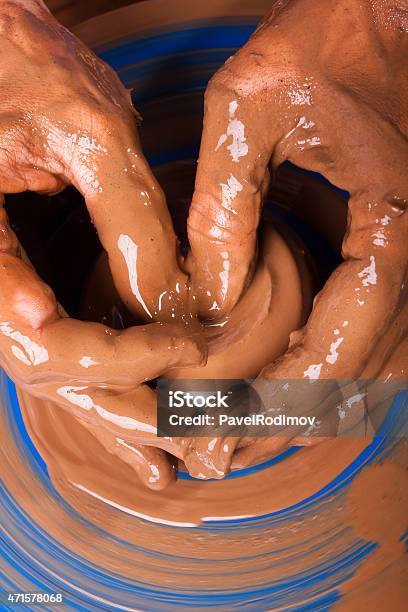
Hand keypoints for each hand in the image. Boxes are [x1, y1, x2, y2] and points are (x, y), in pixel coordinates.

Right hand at [0, 0, 208, 488]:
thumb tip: (178, 301)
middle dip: (128, 403)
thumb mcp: (88, 131)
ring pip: (58, 370)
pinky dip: (109, 380)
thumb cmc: (22, 63)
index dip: (123, 356)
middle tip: (200, 421)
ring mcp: (4, 286)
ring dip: (121, 408)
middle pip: (51, 373)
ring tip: (180, 440)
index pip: (46, 339)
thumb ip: (131, 221)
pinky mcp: (27, 279)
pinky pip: (64, 340)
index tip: (192, 348)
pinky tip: (149, 409)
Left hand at [188, 0, 407, 465]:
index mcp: (396, 229)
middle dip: (288, 419)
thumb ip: (223, 206)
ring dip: (305, 404)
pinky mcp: (394, 250)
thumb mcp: (250, 108)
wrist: (383, 11)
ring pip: (373, 367)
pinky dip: (324, 367)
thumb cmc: (326, 42)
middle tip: (221, 448)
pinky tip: (276, 378)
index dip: (279, 396)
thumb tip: (200, 296)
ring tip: (239, 431)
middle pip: (360, 376)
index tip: (220, 424)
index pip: (341, 346)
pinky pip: (370, 331)